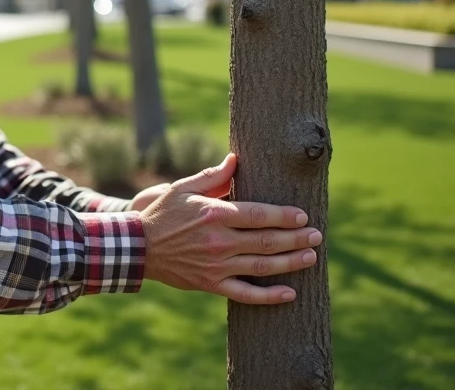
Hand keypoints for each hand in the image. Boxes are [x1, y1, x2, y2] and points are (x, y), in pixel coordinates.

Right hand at [139, 153, 321, 304]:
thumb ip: (212, 176)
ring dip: (291, 263)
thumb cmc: (162, 213)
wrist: (138, 247)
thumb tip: (236, 159)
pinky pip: (245, 295)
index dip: (284, 216)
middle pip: (267, 241)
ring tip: (311, 257)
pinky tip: (289, 293)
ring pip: (263, 267)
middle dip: (296, 239)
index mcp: (215, 215)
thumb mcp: (183, 188)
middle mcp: (220, 242)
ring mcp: (216, 266)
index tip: (303, 215)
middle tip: (317, 236)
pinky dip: (269, 296)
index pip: (259, 215)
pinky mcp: (211, 285)